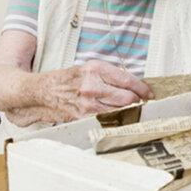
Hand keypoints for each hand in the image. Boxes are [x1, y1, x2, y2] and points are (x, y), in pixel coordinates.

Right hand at [32, 60, 152, 121]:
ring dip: (128, 113)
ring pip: (120, 112)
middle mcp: (92, 85)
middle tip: (140, 104)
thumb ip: (110, 76)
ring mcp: (87, 103)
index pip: (128, 80)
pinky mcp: (83, 117)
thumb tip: (134, 87)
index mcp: (95, 69)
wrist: (40, 91)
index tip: (149, 94)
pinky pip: (106, 121)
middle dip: (137, 102)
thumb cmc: (66, 80)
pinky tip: (116, 119)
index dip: (143, 89)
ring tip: (130, 112)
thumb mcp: (88, 69)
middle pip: (127, 98)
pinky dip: (115, 121)